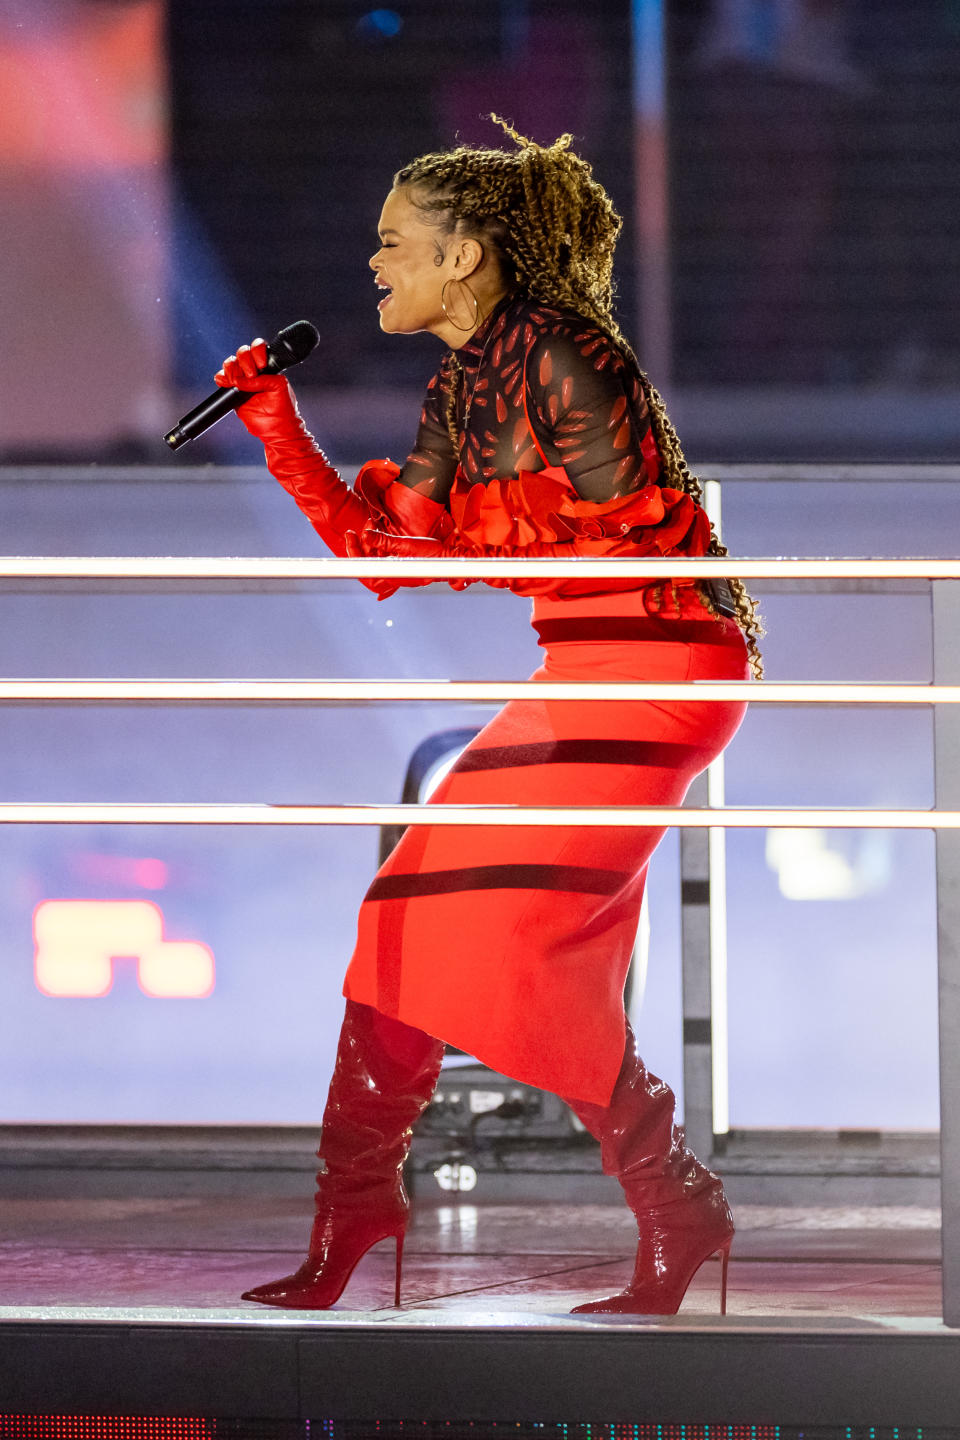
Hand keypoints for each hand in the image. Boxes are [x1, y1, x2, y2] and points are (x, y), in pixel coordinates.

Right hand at [215, 338, 300, 435]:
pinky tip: (227, 383)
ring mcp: (242, 381)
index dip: (257, 351)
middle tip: (251, 375)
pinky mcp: (233, 393)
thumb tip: (241, 380)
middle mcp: (254, 371)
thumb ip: (262, 379)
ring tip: (238, 382)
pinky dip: (221, 378)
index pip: (258, 348)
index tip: (262, 365)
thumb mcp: (278, 387)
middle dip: (245, 361)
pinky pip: (222, 379)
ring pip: (231, 364)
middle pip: (242, 353)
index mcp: (267, 367)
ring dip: (232, 368)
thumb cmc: (283, 409)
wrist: (276, 430)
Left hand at [343, 528, 479, 596]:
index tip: (351, 537)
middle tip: (354, 532)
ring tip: (370, 526)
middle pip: (367, 565)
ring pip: (374, 560)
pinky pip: (384, 557)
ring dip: (369, 544)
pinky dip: (379, 545)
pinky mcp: (401, 566)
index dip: (354, 553)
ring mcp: (396, 572)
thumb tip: (366, 535)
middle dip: (359, 547)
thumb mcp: (405, 544)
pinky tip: (378, 532)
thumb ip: (384, 541)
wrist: (451, 559)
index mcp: (392, 576)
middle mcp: (392, 577)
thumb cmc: (433, 556)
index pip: (365, 569)